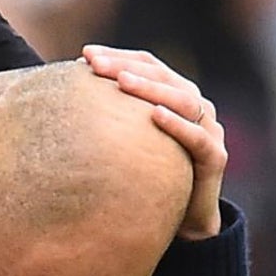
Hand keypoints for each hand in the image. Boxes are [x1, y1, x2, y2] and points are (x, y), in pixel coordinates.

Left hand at [80, 44, 224, 239]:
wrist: (186, 221)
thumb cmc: (150, 178)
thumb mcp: (129, 144)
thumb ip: (111, 120)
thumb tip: (61, 104)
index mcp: (175, 95)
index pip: (148, 65)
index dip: (118, 56)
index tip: (85, 54)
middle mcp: (196, 106)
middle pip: (162, 76)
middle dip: (126, 67)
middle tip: (94, 63)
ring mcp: (209, 130)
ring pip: (182, 100)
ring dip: (150, 88)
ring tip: (122, 81)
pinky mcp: (215, 158)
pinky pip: (196, 138)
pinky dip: (177, 124)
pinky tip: (154, 115)